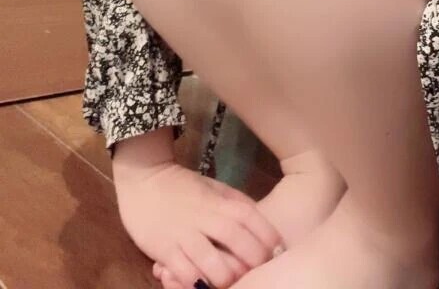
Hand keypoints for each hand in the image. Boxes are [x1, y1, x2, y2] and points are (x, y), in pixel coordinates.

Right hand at [114, 160, 283, 288]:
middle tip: (259, 270)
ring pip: (211, 262)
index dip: (267, 235)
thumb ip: (235, 202)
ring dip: (226, 276)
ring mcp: (183, 234)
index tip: (277, 250)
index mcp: (219, 200)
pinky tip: (204, 285)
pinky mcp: (164, 250)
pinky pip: (184, 273)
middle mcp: (204, 217)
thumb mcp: (214, 187)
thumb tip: (261, 220)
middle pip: (236, 240)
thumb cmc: (183, 186)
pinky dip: (197, 283)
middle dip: (253, 259)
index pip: (250, 217)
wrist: (143, 179)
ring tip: (231, 281)